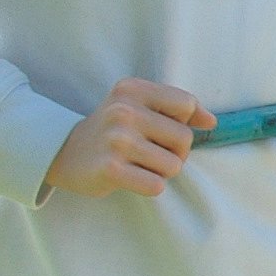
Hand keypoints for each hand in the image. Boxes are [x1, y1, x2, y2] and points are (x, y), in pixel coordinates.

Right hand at [45, 79, 213, 198]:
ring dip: (162, 171)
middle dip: (176, 152)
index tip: (163, 129)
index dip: (183, 122)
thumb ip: (178, 109)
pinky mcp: (111, 169)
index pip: (186, 104)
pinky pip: (157, 185)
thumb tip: (212, 122)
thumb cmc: (113, 129)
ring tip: (138, 164)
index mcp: (132, 90)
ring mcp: (117, 140)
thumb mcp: (139, 106)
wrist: (63, 152)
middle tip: (149, 152)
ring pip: (174, 165)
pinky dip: (150, 186)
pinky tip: (131, 177)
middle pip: (185, 138)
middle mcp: (124, 111)